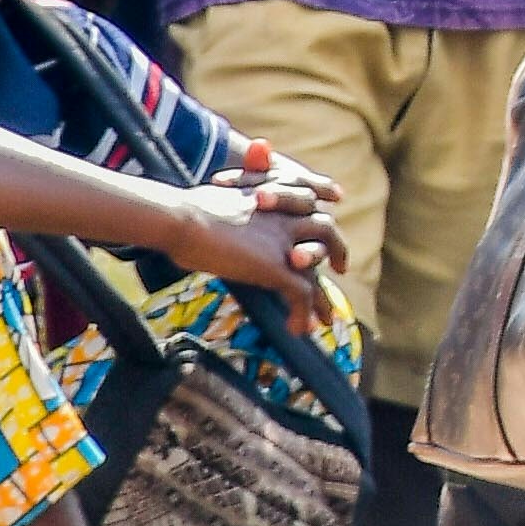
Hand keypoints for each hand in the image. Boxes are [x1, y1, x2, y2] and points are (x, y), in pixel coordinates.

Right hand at [177, 153, 349, 327]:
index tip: (326, 227)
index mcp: (275, 195)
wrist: (183, 219)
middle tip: (341, 268)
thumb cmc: (187, 209)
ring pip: (318, 271)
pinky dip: (303, 315)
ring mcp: (285, 242)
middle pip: (326, 232)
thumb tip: (220, 221)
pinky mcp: (278, 267)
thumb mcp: (218, 200)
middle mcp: (287, 216)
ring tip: (327, 319)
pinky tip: (297, 330)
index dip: (319, 219)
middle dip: (337, 251)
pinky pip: (302, 295)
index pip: (309, 204)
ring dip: (323, 299)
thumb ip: (235, 211)